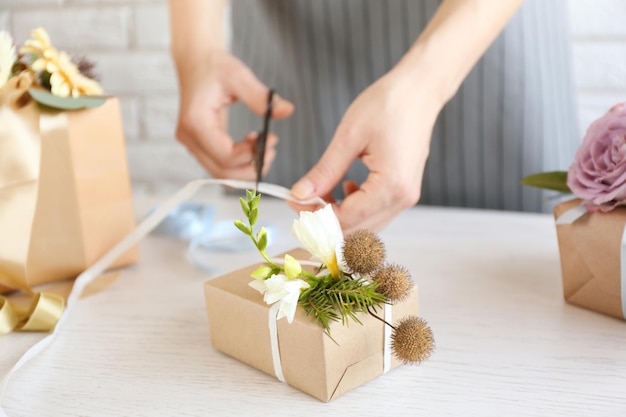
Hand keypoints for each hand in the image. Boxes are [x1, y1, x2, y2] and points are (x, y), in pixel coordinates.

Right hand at [175, 50, 293, 178]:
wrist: (196, 62)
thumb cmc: (215, 66)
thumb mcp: (239, 76)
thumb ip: (261, 97)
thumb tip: (287, 110)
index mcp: (196, 121)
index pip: (224, 156)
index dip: (251, 154)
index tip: (271, 138)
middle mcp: (189, 138)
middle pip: (222, 172)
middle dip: (252, 167)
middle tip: (272, 149)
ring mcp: (192, 144)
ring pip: (221, 175)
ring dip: (247, 168)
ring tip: (264, 146)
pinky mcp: (198, 146)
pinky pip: (219, 167)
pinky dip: (239, 165)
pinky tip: (252, 145)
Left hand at [289, 68, 441, 232]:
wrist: (420, 90)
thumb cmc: (388, 104)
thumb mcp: (349, 136)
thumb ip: (324, 171)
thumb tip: (300, 194)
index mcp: (390, 185)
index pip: (345, 219)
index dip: (314, 216)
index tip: (293, 202)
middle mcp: (402, 198)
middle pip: (355, 230)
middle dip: (324, 221)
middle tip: (300, 201)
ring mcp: (406, 197)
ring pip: (365, 226)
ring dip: (339, 216)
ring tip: (320, 192)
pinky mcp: (404, 191)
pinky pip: (376, 213)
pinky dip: (354, 209)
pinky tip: (345, 188)